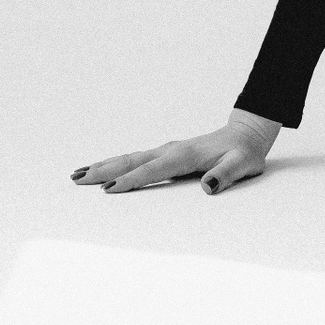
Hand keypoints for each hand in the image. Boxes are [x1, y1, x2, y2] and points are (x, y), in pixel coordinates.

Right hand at [70, 109, 282, 194]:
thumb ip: (226, 175)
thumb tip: (208, 187)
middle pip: (132, 161)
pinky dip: (115, 163)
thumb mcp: (242, 165)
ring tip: (78, 175)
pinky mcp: (165, 154)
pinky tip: (101, 169)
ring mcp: (166, 150)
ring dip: (104, 166)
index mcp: (185, 155)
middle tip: (78, 180)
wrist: (246, 135)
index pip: (154, 170)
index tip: (109, 189)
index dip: (132, 180)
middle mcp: (171, 150)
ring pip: (130, 158)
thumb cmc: (244, 153)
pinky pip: (136, 159)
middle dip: (105, 171)